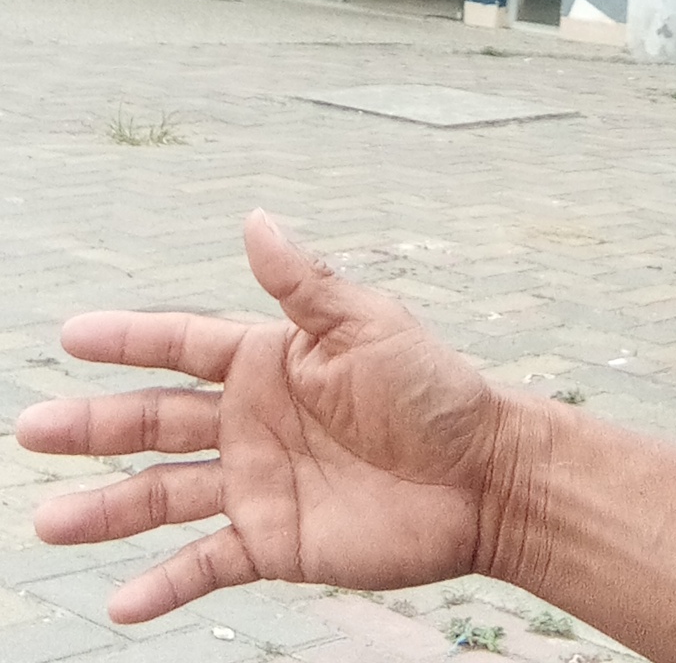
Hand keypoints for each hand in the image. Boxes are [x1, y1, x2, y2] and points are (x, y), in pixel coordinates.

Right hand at [15, 211, 514, 624]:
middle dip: (92, 427)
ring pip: (163, 497)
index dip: (127, 341)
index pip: (181, 345)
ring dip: (106, 512)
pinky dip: (165, 584)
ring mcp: (257, 483)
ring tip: (48, 521)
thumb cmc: (434, 389)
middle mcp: (250, 421)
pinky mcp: (275, 542)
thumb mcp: (368, 325)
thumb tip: (254, 219)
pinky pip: (207, 563)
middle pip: (153, 423)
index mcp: (269, 361)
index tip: (70, 336)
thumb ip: (303, 284)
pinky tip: (121, 603)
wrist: (482, 478)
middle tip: (30, 431)